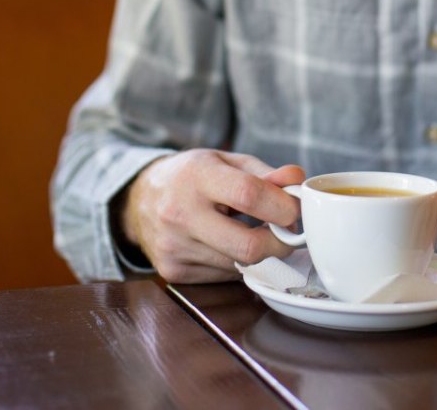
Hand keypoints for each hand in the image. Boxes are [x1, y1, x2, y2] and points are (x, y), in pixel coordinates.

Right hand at [120, 149, 304, 282]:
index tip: (296, 210)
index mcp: (196, 176)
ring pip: (240, 265)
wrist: (138, 199)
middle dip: (280, 243)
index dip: (283, 206)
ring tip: (257, 232)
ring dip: (260, 253)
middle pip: (247, 245)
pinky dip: (237, 263)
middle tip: (288, 232)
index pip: (249, 195)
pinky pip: (224, 275)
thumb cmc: (190, 176)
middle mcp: (180, 213)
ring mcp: (174, 247)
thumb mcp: (225, 161)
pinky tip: (229, 244)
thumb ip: (264, 173)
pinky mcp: (173, 272)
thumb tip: (297, 181)